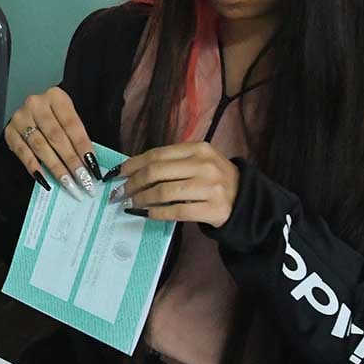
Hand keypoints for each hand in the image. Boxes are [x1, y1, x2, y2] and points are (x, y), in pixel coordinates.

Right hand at [3, 86, 101, 199]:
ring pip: (40, 146)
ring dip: (55, 168)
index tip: (93, 167)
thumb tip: (90, 164)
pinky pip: (22, 152)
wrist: (34, 111)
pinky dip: (34, 167)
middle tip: (83, 180)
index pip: (72, 125)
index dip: (83, 147)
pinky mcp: (10, 131)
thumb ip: (77, 136)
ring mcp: (20, 117)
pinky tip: (44, 179)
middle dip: (71, 161)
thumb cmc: (57, 116)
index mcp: (56, 96)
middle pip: (56, 137)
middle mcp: (36, 104)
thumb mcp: (69, 117)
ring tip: (68, 183)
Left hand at [113, 142, 239, 227]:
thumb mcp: (199, 161)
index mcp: (198, 149)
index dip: (132, 164)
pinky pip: (176, 211)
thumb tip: (133, 169)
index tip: (117, 173)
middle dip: (132, 183)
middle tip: (120, 192)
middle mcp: (204, 165)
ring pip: (163, 192)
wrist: (246, 200)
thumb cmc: (214, 179)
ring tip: (131, 203)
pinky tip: (146, 214)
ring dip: (141, 199)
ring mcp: (209, 187)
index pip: (156, 154)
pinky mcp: (212, 208)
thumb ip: (172, 162)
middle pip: (156, 172)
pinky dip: (156, 213)